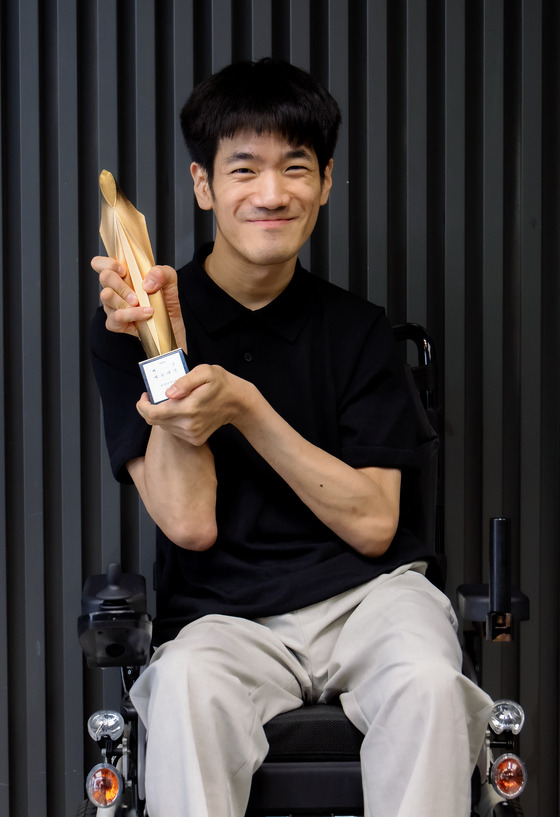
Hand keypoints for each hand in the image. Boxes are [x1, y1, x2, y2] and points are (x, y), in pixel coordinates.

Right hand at [91, 257, 186, 350]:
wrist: (170, 321)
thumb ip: (161, 273)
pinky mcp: (115, 323)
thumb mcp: (169, 279)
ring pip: (107, 296)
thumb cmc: (164, 298)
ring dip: (126, 298)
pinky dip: (133, 314)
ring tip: (141, 303)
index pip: (100, 263)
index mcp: (121, 275)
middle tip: (138, 293)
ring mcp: (111, 306)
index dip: (108, 263)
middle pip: (104, 277)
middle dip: (122, 283)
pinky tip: (146, 314)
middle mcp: (113, 289)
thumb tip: (146, 284)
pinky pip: (117, 317)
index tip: (124, 271)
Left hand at [136, 364, 253, 445]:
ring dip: (162, 414)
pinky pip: (174, 431)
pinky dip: (172, 421)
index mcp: (188, 407)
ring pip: (163, 426)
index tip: (145, 395)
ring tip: (172, 402)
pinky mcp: (195, 439)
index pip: (153, 413)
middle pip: (155, 421)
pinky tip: (180, 411)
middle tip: (155, 396)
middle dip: (150, 408)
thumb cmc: (220, 384)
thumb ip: (184, 381)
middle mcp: (188, 424)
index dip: (142, 405)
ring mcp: (192, 434)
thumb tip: (168, 393)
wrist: (237, 403)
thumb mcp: (205, 372)